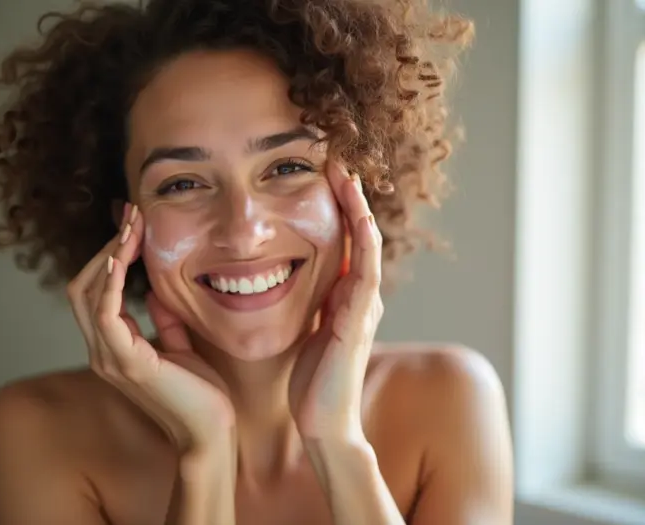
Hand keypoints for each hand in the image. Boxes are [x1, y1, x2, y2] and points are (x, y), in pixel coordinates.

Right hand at [67, 204, 234, 451]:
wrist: (211, 432)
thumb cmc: (200, 393)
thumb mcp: (180, 346)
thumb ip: (163, 320)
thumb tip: (156, 291)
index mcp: (112, 347)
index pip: (95, 291)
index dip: (109, 255)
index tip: (132, 225)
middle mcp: (102, 351)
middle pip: (83, 286)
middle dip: (106, 246)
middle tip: (131, 215)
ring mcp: (109, 358)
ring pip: (88, 294)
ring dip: (109, 255)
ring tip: (131, 227)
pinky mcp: (127, 363)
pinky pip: (105, 314)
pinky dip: (109, 282)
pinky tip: (122, 256)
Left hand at [288, 161, 383, 440]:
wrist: (323, 421)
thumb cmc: (309, 380)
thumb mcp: (303, 330)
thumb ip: (303, 305)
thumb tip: (279, 282)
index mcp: (343, 294)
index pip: (340, 239)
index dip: (333, 206)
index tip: (316, 173)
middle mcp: (358, 292)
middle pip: (356, 232)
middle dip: (346, 195)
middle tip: (333, 158)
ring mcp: (364, 303)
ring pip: (364, 242)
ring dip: (356, 206)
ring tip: (344, 171)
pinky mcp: (360, 317)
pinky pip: (365, 268)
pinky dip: (362, 239)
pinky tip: (357, 214)